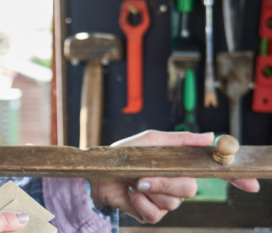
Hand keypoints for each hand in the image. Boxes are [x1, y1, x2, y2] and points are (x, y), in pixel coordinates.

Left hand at [89, 130, 259, 223]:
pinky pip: (155, 215)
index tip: (250, 183)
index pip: (212, 173)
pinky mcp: (151, 214)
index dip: (232, 178)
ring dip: (148, 190)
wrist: (98, 174)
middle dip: (167, 182)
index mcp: (179, 165)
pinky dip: (139, 203)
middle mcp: (176, 184)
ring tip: (133, 182)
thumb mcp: (150, 141)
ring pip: (172, 203)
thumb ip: (179, 140)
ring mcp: (165, 201)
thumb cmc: (124, 155)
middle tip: (146, 176)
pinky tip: (130, 194)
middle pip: (190, 189)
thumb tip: (210, 135)